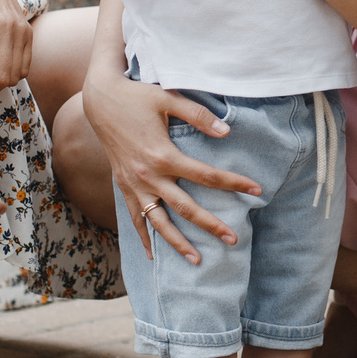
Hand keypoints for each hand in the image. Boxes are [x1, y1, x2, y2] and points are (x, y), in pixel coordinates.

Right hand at [80, 58, 262, 263]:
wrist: (100, 100)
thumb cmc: (137, 96)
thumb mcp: (168, 98)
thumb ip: (199, 115)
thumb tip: (227, 132)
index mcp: (163, 155)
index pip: (207, 176)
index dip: (234, 183)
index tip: (256, 190)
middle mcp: (149, 176)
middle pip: (186, 208)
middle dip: (211, 225)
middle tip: (234, 240)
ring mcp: (134, 184)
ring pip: (159, 221)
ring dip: (178, 243)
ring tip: (197, 261)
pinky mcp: (123, 186)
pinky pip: (134, 218)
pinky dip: (144, 237)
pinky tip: (154, 255)